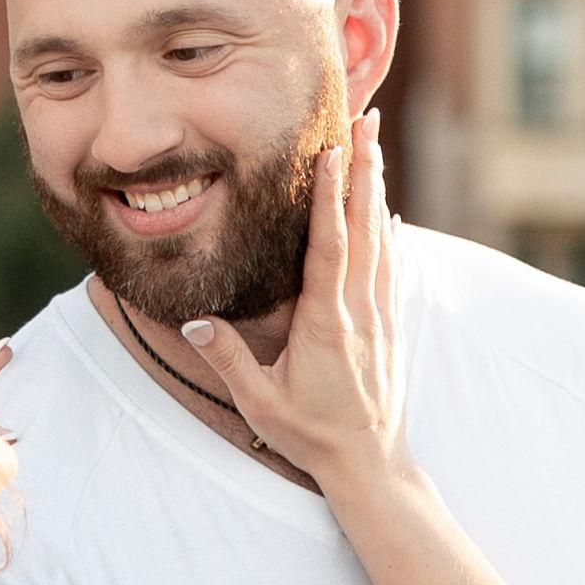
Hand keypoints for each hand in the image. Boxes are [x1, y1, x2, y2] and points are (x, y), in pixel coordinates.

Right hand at [177, 111, 404, 496]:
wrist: (371, 464)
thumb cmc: (311, 435)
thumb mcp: (261, 403)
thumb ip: (229, 361)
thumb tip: (194, 322)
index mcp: (326, 324)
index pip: (329, 246)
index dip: (329, 196)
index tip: (331, 150)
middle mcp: (359, 311)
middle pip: (364, 226)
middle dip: (364, 170)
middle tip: (365, 120)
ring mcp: (379, 315)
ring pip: (381, 239)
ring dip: (376, 188)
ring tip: (375, 145)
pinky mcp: (389, 325)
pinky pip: (390, 266)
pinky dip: (389, 232)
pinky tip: (389, 211)